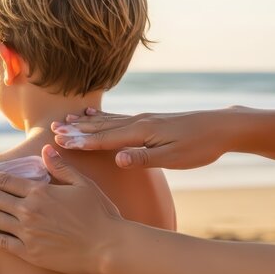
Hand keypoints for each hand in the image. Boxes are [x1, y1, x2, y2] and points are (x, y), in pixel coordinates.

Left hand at [0, 145, 129, 273]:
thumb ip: (60, 167)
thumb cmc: (99, 213)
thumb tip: (45, 150)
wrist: (107, 246)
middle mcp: (29, 211)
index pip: (7, 182)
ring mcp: (27, 233)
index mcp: (40, 192)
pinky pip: (2, 243)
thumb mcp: (82, 184)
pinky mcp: (30, 253)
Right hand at [52, 107, 241, 168]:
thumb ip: (144, 158)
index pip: (105, 139)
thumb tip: (117, 158)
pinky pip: (117, 118)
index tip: (60, 141)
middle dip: (76, 129)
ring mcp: (143, 119)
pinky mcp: (148, 120)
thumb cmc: (200, 146)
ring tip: (65, 120)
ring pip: (106, 121)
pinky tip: (92, 115)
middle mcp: (139, 122)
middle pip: (101, 127)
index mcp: (142, 132)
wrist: (222, 127)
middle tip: (53, 130)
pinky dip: (101, 117)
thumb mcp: (174, 158)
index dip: (81, 141)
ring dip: (84, 122)